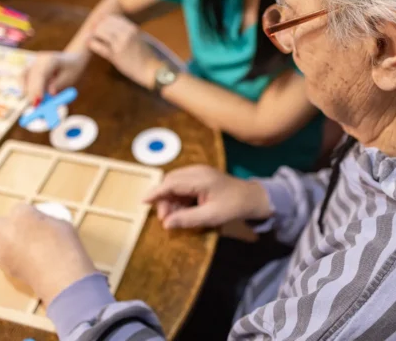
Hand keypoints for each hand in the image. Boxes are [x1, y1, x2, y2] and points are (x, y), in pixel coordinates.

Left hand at [0, 204, 95, 304]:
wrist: (59, 275)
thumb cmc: (64, 245)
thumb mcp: (61, 224)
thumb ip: (47, 221)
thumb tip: (44, 224)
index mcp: (21, 213)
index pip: (20, 208)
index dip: (29, 214)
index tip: (38, 220)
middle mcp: (5, 229)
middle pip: (1, 223)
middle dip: (10, 226)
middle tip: (26, 232)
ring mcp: (2, 250)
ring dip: (8, 242)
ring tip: (26, 249)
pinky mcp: (4, 268)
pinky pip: (5, 258)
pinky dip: (13, 258)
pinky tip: (28, 262)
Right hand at [23, 51, 84, 102]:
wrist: (72, 60)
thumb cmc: (72, 70)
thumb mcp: (69, 78)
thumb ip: (59, 85)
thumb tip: (50, 93)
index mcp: (51, 60)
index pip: (40, 73)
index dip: (37, 88)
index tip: (38, 101)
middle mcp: (39, 60)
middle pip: (29, 75)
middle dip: (31, 92)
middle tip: (36, 106)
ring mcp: (33, 63)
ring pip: (23, 76)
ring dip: (26, 90)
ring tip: (34, 103)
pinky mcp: (30, 69)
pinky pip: (23, 78)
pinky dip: (25, 88)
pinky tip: (31, 97)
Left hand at [88, 15, 160, 89]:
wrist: (151, 71)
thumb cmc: (145, 56)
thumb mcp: (138, 38)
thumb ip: (127, 32)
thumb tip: (113, 27)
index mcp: (132, 28)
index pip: (112, 18)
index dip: (103, 21)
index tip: (100, 25)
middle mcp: (126, 34)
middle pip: (104, 23)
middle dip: (97, 27)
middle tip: (94, 33)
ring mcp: (120, 44)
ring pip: (99, 32)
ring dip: (94, 35)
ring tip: (93, 39)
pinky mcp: (115, 56)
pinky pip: (98, 46)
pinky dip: (93, 44)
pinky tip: (91, 45)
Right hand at [143, 165, 272, 228]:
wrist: (253, 198)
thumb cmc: (234, 207)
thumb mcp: (210, 216)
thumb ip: (187, 219)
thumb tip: (166, 224)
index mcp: (200, 178)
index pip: (171, 183)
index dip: (155, 192)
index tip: (143, 202)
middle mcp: (197, 171)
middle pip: (171, 181)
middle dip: (163, 199)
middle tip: (165, 219)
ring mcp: (199, 172)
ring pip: (175, 183)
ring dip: (171, 199)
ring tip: (173, 217)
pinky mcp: (201, 177)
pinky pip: (183, 185)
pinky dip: (178, 197)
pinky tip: (181, 210)